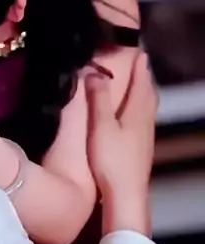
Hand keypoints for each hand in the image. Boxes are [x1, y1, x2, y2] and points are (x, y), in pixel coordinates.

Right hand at [85, 52, 157, 233]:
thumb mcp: (100, 126)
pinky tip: (132, 114)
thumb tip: (95, 72)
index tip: (136, 48)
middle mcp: (146, 121)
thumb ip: (98, 98)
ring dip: (142, 91)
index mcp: (138, 111)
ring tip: (135, 83)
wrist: (126, 196)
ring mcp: (146, 136)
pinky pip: (144, 118)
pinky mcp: (142, 148)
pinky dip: (140, 107)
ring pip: (148, 106)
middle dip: (143, 76)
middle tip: (137, 62)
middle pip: (148, 92)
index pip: (141, 80)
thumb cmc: (112, 160)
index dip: (139, 64)